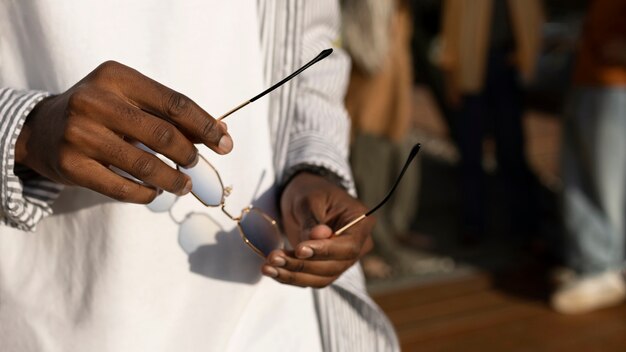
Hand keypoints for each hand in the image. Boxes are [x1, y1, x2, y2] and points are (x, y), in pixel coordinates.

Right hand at [15, 61, 232, 202]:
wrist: (41, 129)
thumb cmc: (100, 112)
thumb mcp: (131, 99)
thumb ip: (173, 114)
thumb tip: (222, 132)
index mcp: (116, 77)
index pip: (175, 103)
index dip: (206, 126)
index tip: (225, 144)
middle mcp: (94, 101)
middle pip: (163, 134)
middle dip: (189, 154)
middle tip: (195, 164)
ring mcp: (79, 134)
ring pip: (145, 165)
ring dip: (173, 179)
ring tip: (183, 185)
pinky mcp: (71, 166)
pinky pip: (122, 188)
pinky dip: (147, 194)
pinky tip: (155, 192)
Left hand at [262, 172, 373, 287]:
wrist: (305, 196)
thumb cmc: (311, 191)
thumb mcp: (310, 199)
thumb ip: (313, 220)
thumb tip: (318, 237)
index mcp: (361, 223)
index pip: (348, 246)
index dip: (325, 251)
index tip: (300, 249)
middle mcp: (357, 246)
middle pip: (334, 266)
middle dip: (302, 265)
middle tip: (274, 257)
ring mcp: (341, 259)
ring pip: (321, 278)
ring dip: (293, 275)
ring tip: (268, 267)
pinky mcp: (325, 267)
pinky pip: (310, 279)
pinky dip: (290, 277)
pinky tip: (271, 270)